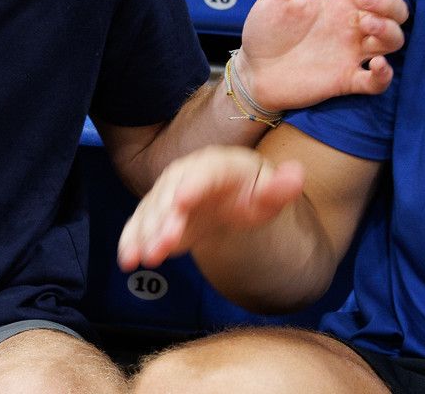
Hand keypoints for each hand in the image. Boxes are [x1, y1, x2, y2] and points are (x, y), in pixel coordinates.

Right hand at [115, 145, 305, 269]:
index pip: (205, 172)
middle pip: (172, 192)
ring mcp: (168, 193)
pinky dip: (132, 240)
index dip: (193, 185)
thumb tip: (296, 174)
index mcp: (218, 165)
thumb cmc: (251, 192)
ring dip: (145, 233)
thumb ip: (281, 188)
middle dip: (165, 216)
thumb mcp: (269, 192)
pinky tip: (128, 259)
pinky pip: (140, 224)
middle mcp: (187, 174)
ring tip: (142, 257)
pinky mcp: (157, 214)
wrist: (230, 197)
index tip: (182, 200)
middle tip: (164, 241)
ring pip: (152, 210)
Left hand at [237, 0, 408, 113]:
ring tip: (366, 25)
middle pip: (394, 10)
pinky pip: (378, 81)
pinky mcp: (347, 79)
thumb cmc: (265, 30)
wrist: (252, 71)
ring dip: (388, 30)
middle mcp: (352, 25)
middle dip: (388, 2)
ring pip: (393, 40)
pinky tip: (377, 64)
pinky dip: (385, 74)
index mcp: (339, 0)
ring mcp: (353, 53)